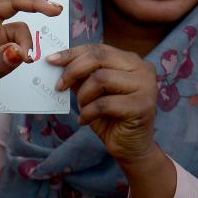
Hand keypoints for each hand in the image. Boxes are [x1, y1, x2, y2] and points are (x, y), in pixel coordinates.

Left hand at [48, 44, 158, 163]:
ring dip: (83, 95)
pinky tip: (85, 120)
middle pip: (100, 58)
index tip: (51, 60)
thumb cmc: (111, 118)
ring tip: (81, 108)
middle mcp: (142, 69)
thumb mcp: (92, 93)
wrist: (131, 148)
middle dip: (73, 71)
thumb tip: (57, 61)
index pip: (98, 49)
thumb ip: (82, 76)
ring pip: (101, 79)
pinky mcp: (142, 106)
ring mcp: (145, 86)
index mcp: (131, 61)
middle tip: (59, 86)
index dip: (73, 53)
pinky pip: (104, 103)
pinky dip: (88, 112)